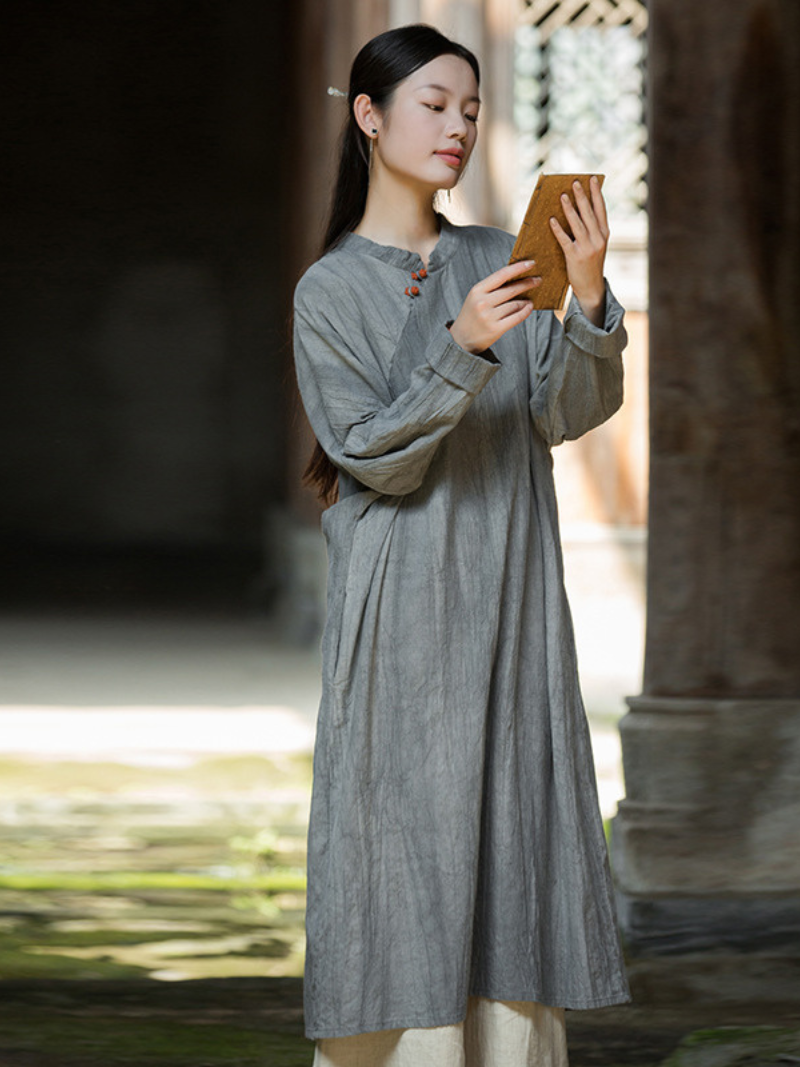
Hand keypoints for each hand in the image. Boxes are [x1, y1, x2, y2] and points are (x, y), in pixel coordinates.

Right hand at [448, 260, 540, 353]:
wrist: (461, 340)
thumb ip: (492, 288)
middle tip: (538, 280)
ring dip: (526, 301)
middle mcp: (482, 302)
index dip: (518, 268)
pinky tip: (529, 307)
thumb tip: (517, 278)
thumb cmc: (472, 315)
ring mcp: (489, 316)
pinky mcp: (495, 329)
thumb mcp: (476, 297)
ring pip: (515, 304)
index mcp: (477, 290)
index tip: (531, 263)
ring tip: (530, 300)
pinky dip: (525, 311)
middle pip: (511, 289)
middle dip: (528, 283)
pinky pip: (516, 317)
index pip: (502, 275)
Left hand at [550, 176, 608, 323]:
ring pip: (578, 224)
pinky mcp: (575, 257)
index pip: (601, 209)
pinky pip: (565, 240)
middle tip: (575, 182)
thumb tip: (580, 209)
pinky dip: (558, 229)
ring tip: (562, 196)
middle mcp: (598, 239)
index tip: (592, 179)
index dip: (596, 193)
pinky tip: (552, 220)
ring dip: (569, 208)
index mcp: (604, 234)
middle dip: (581, 196)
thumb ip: (592, 229)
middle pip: (589, 213)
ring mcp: (588, 248)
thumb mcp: (597, 245)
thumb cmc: (591, 263)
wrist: (591, 288)